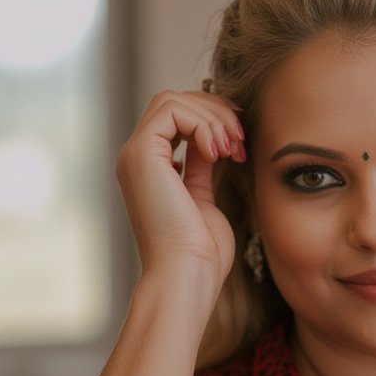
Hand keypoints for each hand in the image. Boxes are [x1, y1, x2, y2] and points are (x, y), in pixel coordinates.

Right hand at [115, 90, 246, 290]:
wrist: (186, 276)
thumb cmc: (200, 254)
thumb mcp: (205, 199)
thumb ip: (202, 166)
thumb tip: (214, 139)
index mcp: (151, 169)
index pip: (177, 118)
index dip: (212, 119)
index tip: (240, 144)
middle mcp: (138, 159)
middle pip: (173, 102)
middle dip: (214, 112)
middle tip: (240, 141)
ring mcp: (136, 155)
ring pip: (171, 100)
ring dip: (212, 117)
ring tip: (232, 149)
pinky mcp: (141, 154)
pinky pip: (171, 109)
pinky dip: (202, 123)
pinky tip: (218, 153)